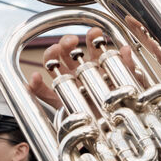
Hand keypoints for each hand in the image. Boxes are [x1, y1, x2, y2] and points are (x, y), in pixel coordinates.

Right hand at [27, 22, 150, 107]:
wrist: (110, 127)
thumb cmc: (116, 103)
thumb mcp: (126, 83)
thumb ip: (126, 67)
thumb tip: (126, 49)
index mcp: (96, 65)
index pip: (91, 46)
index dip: (92, 38)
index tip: (95, 33)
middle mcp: (80, 72)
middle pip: (68, 51)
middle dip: (68, 42)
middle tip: (71, 41)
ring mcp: (68, 84)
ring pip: (54, 65)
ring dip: (51, 55)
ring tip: (54, 52)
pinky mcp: (59, 100)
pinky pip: (43, 92)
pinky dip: (35, 85)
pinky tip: (33, 78)